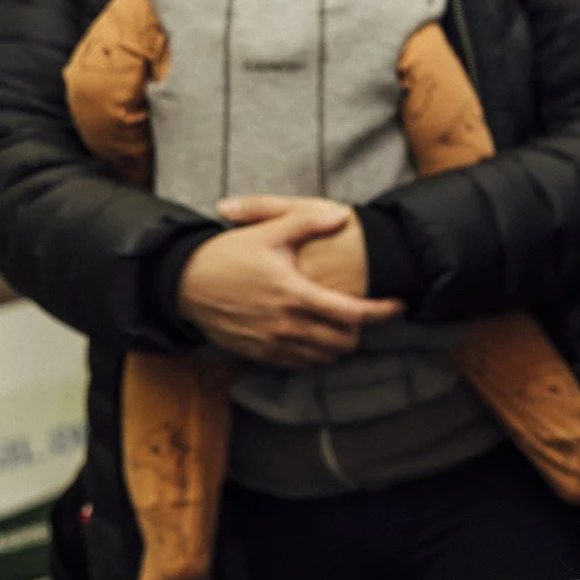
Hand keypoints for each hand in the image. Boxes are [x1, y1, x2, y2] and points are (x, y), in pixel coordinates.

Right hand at [177, 197, 399, 368]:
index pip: (354, 313)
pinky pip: (300, 365)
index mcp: (296, 295)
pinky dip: (313, 355)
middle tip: (360, 315)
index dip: (383, 312)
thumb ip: (307, 222)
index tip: (398, 305)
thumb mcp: (266, 233)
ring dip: (337, 345)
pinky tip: (312, 336)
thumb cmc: (226, 255)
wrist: (181, 282)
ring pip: (325, 358)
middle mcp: (288, 325)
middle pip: (345, 342)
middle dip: (359, 330)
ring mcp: (273, 344)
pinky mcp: (260, 355)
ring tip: (337, 325)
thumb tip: (342, 215)